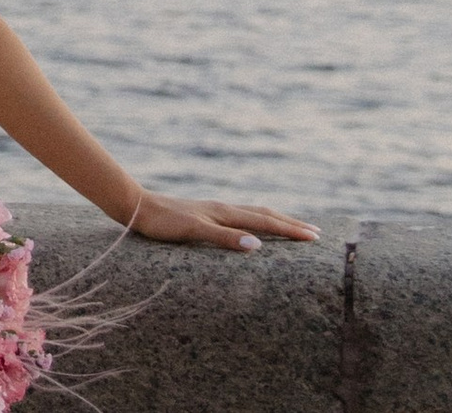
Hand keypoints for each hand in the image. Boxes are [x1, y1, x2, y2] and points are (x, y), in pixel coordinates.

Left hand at [125, 190, 320, 251]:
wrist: (136, 207)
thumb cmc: (162, 222)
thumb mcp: (193, 231)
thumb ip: (224, 238)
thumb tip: (259, 245)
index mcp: (225, 213)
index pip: (266, 221)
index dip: (291, 230)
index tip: (316, 237)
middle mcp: (224, 208)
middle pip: (265, 214)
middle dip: (291, 223)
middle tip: (316, 233)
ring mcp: (214, 210)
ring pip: (253, 213)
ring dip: (276, 220)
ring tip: (293, 226)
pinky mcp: (205, 214)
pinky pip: (240, 216)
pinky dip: (256, 220)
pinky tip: (252, 226)